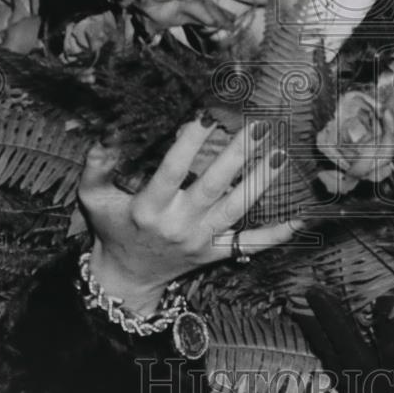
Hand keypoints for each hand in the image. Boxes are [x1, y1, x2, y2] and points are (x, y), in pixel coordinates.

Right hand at [78, 113, 298, 314]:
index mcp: (148, 208)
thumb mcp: (93, 197)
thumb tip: (108, 131)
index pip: (171, 171)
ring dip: (260, 183)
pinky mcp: (215, 254)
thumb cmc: (111, 228)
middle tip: (258, 127)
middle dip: (236, 156)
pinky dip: (277, 234)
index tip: (205, 114)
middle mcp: (178, 225)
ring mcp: (200, 241)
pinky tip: (300, 218)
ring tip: (279, 155)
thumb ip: (96, 165)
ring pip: (237, 211)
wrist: (127, 278)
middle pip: (212, 187)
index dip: (188, 143)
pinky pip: (251, 246)